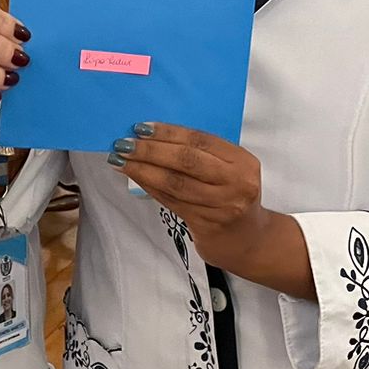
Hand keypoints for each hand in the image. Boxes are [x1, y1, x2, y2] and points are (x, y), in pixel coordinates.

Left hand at [109, 123, 312, 297]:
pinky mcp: (206, 224)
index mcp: (243, 162)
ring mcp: (222, 206)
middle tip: (124, 144)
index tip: (141, 128)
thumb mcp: (229, 171)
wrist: (248, 241)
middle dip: (151, 150)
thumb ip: (204, 155)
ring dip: (143, 169)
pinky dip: (150, 186)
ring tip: (120, 160)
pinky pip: (171, 200)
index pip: (201, 140)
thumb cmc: (233, 198)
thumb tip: (155, 136)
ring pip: (175, 182)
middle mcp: (236, 183)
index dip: (168, 133)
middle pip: (187, 160)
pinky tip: (135, 177)